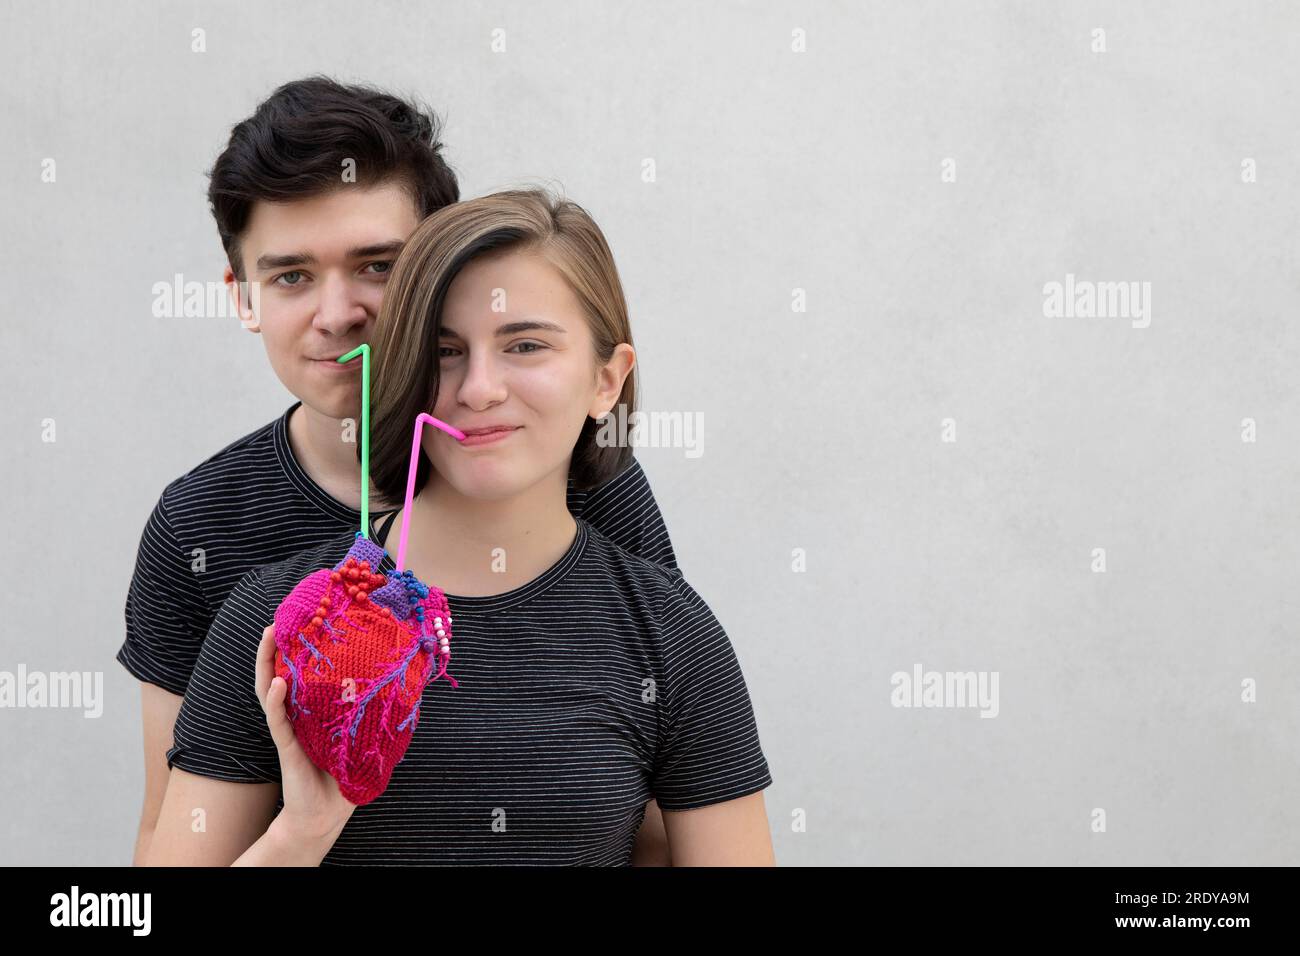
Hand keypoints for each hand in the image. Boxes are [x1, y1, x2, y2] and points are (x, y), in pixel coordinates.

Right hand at [255, 624, 356, 845]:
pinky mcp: (287, 747)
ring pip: (270, 690)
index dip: (298, 647)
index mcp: (311, 707)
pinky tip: (278, 683)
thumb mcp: (363, 731)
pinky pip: (277, 721)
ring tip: (269, 637)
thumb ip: (375, 707)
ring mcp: (288, 728)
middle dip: (275, 646)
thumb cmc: (346, 769)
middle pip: (277, 672)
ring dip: (267, 663)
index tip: (304, 619)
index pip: (300, 671)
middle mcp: (295, 713)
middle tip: (278, 620)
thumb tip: (409, 680)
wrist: (328, 811)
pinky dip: (275, 701)